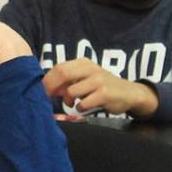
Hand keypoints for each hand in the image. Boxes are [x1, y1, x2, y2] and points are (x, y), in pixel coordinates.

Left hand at [42, 59, 159, 117]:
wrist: (129, 93)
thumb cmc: (102, 86)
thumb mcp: (86, 77)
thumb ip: (69, 80)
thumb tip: (48, 87)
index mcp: (84, 63)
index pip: (59, 68)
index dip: (48, 80)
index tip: (42, 90)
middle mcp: (90, 69)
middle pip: (62, 74)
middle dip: (51, 88)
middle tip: (48, 98)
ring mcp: (98, 81)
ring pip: (71, 91)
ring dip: (67, 100)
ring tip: (73, 103)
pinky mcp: (104, 94)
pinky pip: (82, 103)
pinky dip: (79, 108)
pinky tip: (84, 107)